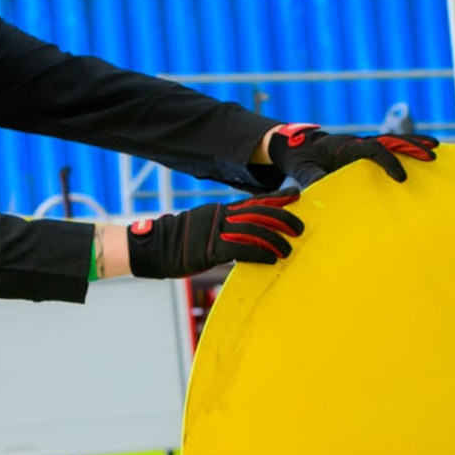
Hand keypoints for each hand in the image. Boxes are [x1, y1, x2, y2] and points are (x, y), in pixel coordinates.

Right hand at [124, 193, 304, 278]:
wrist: (154, 246)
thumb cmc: (179, 242)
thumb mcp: (204, 229)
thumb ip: (224, 230)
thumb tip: (241, 236)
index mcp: (221, 211)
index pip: (254, 201)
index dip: (276, 198)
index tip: (296, 195)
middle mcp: (221, 216)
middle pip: (259, 213)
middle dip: (282, 218)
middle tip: (300, 227)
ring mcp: (216, 231)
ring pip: (253, 230)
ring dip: (275, 239)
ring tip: (289, 249)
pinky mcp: (211, 249)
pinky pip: (241, 248)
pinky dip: (259, 253)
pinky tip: (272, 259)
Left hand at [266, 122, 438, 184]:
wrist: (295, 144)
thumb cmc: (299, 158)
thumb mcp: (302, 169)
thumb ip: (312, 177)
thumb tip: (322, 187)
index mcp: (345, 146)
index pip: (372, 150)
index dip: (388, 162)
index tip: (402, 177)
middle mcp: (357, 142)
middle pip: (389, 140)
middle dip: (411, 146)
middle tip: (432, 154)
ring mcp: (361, 145)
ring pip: (392, 140)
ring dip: (413, 143)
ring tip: (435, 149)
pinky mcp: (363, 151)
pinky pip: (388, 147)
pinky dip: (405, 147)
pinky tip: (422, 152)